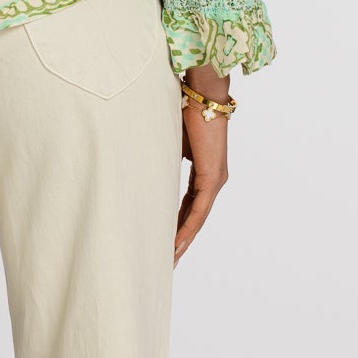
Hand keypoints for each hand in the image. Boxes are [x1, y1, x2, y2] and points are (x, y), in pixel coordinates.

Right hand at [174, 64, 230, 264]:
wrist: (202, 94)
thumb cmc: (185, 110)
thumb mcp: (169, 142)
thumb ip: (162, 158)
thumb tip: (142, 168)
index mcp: (204, 172)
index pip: (188, 206)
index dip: (176, 225)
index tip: (163, 243)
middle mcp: (213, 179)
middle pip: (194, 218)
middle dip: (179, 242)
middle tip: (166, 263)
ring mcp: (215, 180)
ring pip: (198, 219)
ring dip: (183, 241)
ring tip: (169, 261)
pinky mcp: (213, 178)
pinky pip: (199, 210)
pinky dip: (187, 228)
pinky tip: (176, 244)